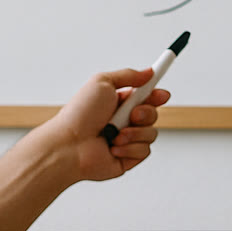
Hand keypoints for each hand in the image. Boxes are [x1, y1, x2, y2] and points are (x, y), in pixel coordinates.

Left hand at [40, 67, 171, 181]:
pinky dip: (130, 148)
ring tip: (114, 135)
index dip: (157, 95)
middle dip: (146, 113)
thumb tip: (149, 72)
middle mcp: (124, 121)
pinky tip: (112, 148)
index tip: (163, 93)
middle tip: (132, 114)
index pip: (146, 97)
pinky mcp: (127, 158)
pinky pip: (144, 151)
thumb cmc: (79, 114)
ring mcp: (127, 141)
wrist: (69, 145)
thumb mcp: (102, 82)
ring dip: (135, 133)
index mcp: (119, 102)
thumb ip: (128, 75)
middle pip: (153, 114)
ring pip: (151, 134)